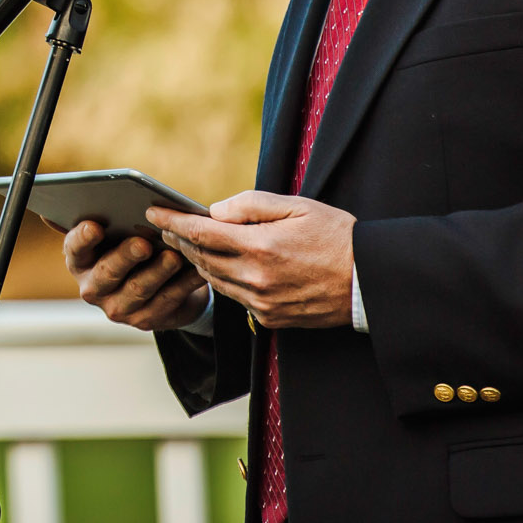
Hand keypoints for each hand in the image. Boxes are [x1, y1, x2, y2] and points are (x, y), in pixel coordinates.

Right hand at [63, 220, 209, 331]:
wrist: (155, 285)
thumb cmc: (129, 247)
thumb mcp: (115, 235)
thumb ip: (106, 221)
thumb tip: (100, 207)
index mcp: (80, 261)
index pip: (75, 249)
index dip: (83, 238)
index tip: (95, 225)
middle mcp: (92, 287)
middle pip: (107, 271)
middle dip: (126, 256)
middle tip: (143, 243)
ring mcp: (117, 308)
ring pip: (139, 289)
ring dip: (158, 271)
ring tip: (174, 256)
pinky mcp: (144, 320)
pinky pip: (166, 301)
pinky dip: (182, 284)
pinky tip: (195, 270)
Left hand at [150, 190, 354, 329]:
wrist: (370, 281)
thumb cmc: (336, 236)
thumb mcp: (296, 206)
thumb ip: (250, 204)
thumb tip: (214, 211)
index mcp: (260, 246)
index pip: (201, 232)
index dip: (172, 221)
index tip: (152, 211)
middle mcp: (256, 278)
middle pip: (201, 258)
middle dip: (179, 240)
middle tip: (165, 226)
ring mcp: (262, 302)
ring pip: (214, 280)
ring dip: (196, 261)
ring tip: (185, 244)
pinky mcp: (271, 318)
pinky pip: (235, 297)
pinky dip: (221, 280)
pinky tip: (217, 266)